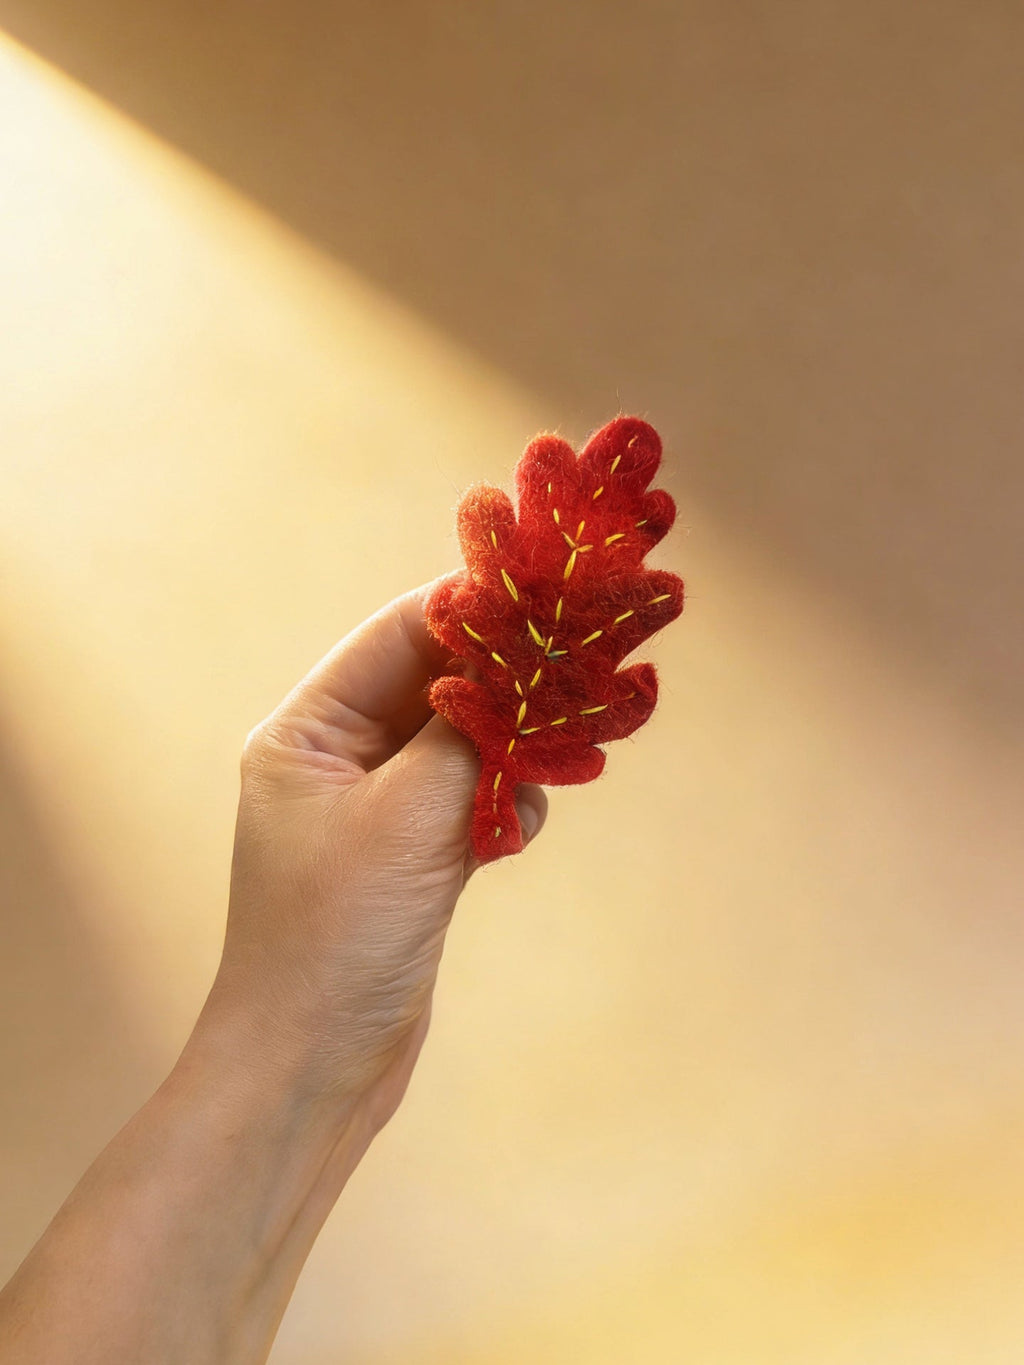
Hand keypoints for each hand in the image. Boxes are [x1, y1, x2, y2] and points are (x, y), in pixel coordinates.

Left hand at [202, 576, 547, 1135]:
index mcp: (307, 734)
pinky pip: (472, 796)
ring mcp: (378, 808)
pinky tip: (519, 827)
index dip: (467, 608)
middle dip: (503, 678)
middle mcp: (338, 759)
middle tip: (577, 664)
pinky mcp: (413, 854)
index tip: (543, 589)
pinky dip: (506, 799)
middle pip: (435, 685)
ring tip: (553, 760)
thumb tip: (518, 661)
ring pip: (464, 742)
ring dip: (512, 745)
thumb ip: (464, 734)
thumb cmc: (334, 939)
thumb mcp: (405, 821)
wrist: (313, 1068)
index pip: (395, 637)